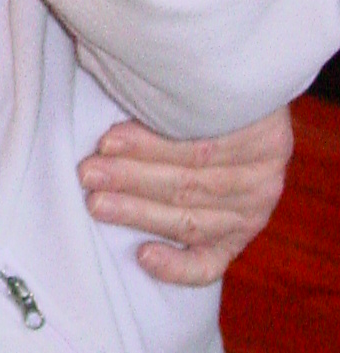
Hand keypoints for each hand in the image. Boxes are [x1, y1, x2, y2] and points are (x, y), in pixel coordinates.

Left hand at [77, 105, 293, 285]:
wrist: (231, 116)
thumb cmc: (200, 99)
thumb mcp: (202, 89)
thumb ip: (173, 97)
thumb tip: (120, 86)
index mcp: (263, 136)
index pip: (201, 147)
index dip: (151, 146)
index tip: (107, 141)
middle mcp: (262, 182)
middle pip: (190, 184)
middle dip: (132, 178)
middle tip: (89, 173)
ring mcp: (250, 216)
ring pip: (189, 221)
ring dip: (138, 213)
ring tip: (97, 203)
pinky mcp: (232, 243)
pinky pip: (207, 265)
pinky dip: (176, 267)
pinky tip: (143, 256)